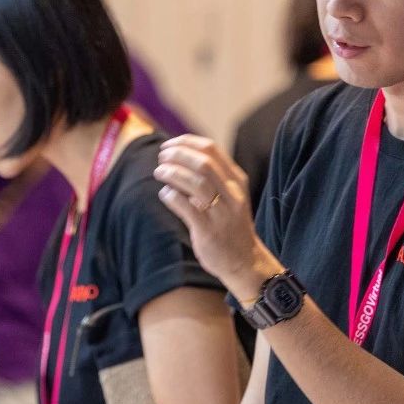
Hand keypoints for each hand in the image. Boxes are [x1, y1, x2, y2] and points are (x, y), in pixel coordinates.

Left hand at [154, 135, 279, 294]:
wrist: (244, 261)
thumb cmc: (230, 225)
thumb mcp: (229, 195)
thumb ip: (210, 178)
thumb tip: (179, 156)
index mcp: (236, 180)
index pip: (211, 150)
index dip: (186, 143)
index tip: (169, 145)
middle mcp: (232, 193)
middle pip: (203, 162)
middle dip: (177, 155)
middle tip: (161, 158)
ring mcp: (222, 213)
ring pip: (196, 182)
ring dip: (172, 173)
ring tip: (159, 172)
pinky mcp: (210, 231)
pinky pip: (188, 208)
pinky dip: (172, 196)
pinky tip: (165, 194)